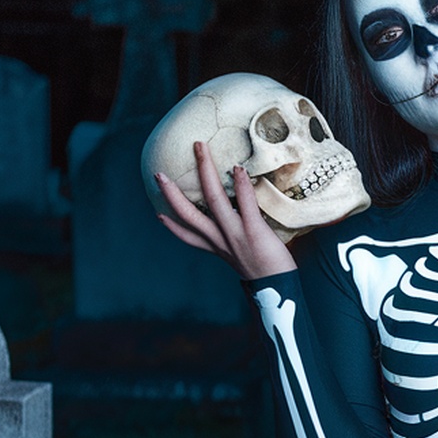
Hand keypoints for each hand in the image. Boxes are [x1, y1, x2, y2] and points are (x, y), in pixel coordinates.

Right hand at [155, 141, 296, 280]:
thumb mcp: (244, 257)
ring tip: (200, 148)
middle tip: (158, 174)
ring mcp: (235, 235)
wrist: (280, 289)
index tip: (157, 213)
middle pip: (189, 215)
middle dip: (171, 194)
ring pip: (213, 201)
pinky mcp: (253, 231)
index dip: (171, 226)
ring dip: (205, 172)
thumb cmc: (267, 270)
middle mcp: (221, 241)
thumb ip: (238, 241)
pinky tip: (237, 167)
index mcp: (218, 248)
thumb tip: (244, 224)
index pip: (188, 237)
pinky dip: (240, 185)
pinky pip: (245, 204)